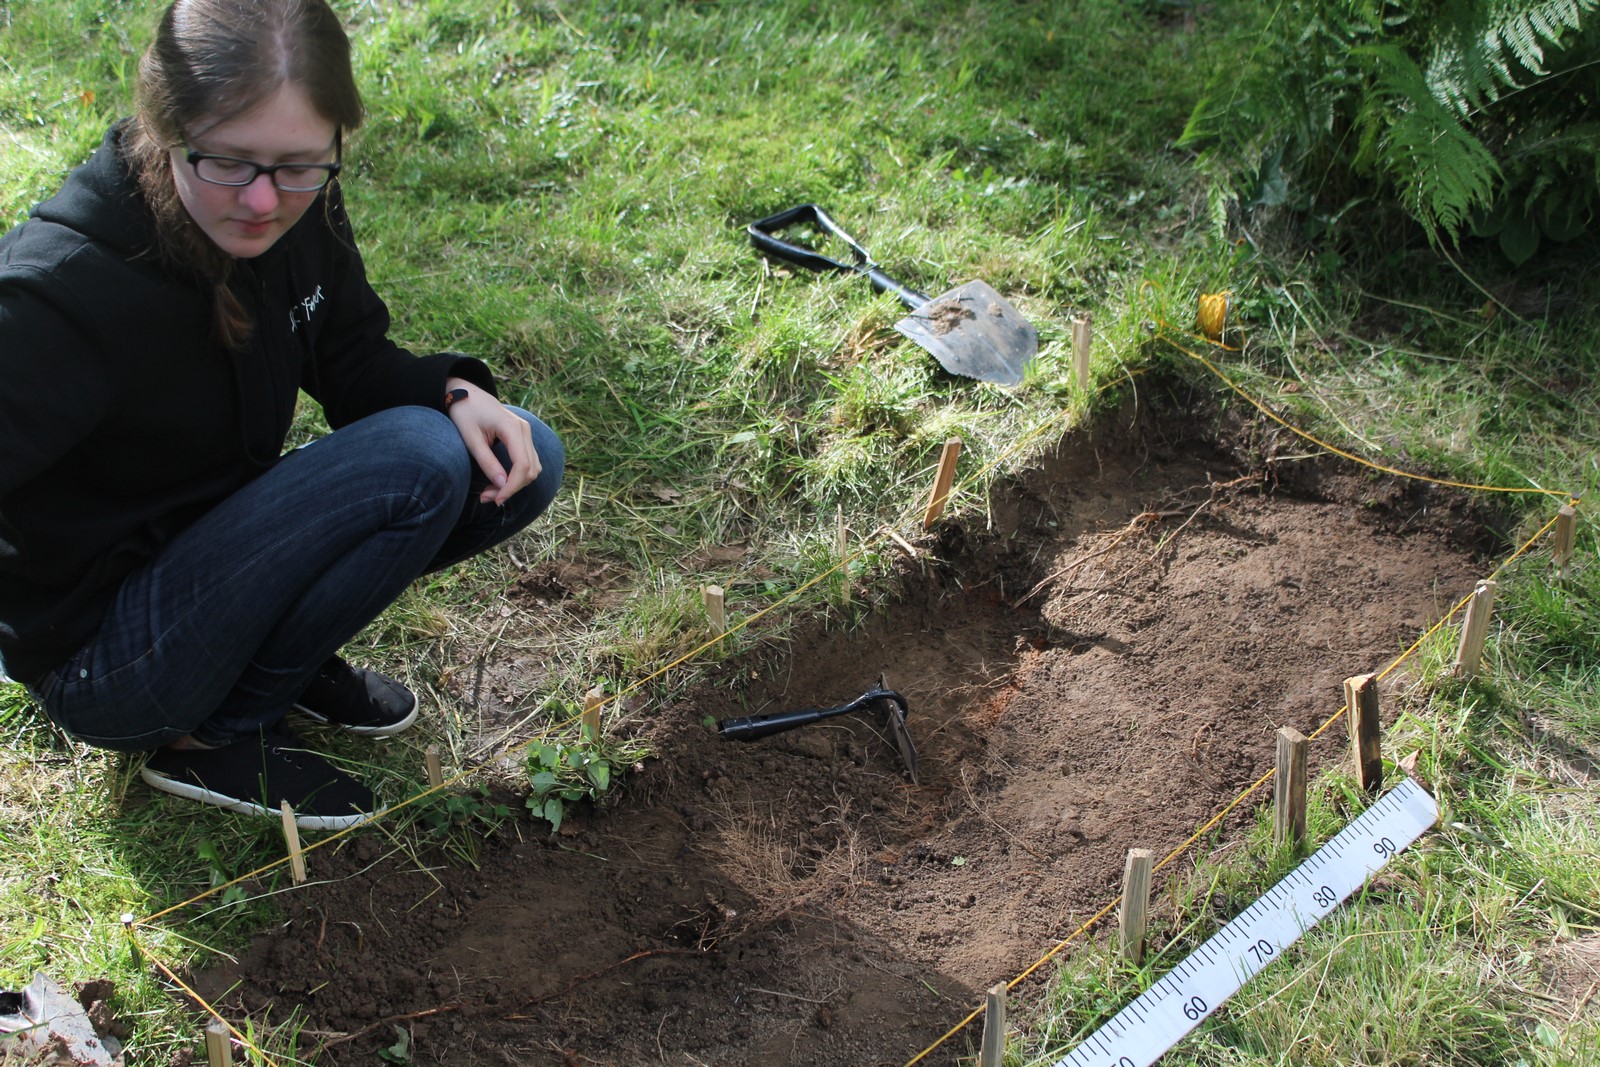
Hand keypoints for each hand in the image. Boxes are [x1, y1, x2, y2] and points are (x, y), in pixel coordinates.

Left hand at [444, 377, 540, 504]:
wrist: (466, 394)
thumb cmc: (465, 413)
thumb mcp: (471, 439)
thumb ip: (487, 462)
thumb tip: (502, 486)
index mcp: (513, 428)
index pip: (523, 465)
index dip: (512, 486)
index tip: (496, 499)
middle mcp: (524, 430)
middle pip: (530, 469)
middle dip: (512, 488)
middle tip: (487, 497)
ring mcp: (526, 433)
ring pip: (532, 468)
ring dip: (515, 484)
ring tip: (491, 492)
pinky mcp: (523, 437)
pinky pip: (528, 462)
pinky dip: (517, 476)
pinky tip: (500, 481)